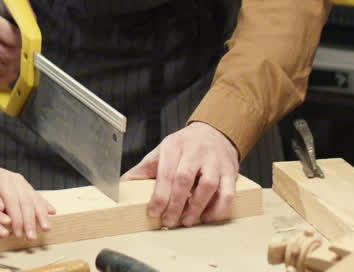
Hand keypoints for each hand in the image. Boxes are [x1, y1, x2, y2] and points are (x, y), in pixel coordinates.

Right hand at [0, 0, 20, 85]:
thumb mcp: (7, 7)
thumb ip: (22, 15)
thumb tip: (31, 30)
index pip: (11, 38)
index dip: (24, 42)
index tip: (27, 42)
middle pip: (6, 56)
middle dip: (19, 56)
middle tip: (23, 53)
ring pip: (2, 69)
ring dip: (13, 68)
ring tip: (16, 60)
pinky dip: (4, 76)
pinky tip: (6, 68)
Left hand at [0, 160, 54, 239]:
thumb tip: (0, 206)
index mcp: (3, 180)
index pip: (13, 201)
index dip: (17, 218)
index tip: (18, 233)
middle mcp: (15, 180)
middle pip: (26, 201)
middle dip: (31, 221)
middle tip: (32, 237)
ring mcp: (22, 182)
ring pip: (34, 199)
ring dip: (41, 215)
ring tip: (46, 228)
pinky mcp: (24, 186)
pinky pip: (36, 195)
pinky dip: (44, 204)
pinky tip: (52, 212)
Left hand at [122, 122, 239, 227]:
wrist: (215, 131)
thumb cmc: (185, 145)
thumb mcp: (162, 151)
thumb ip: (144, 169)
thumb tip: (122, 186)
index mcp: (175, 147)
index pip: (166, 173)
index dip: (160, 195)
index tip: (154, 212)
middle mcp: (195, 152)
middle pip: (184, 179)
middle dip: (176, 204)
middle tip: (169, 221)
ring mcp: (215, 161)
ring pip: (208, 185)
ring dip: (197, 207)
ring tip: (187, 221)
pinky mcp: (230, 171)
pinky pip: (228, 192)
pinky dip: (218, 208)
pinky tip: (208, 217)